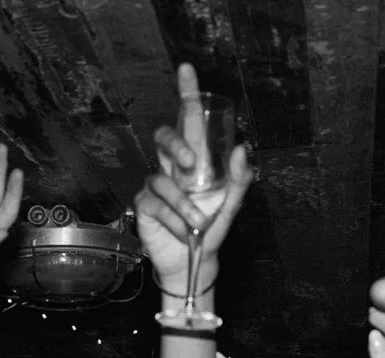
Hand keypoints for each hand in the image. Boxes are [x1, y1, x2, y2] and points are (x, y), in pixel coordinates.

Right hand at [134, 64, 254, 293]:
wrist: (195, 260)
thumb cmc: (211, 226)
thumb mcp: (231, 204)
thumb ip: (239, 179)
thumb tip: (240, 149)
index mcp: (195, 160)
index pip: (189, 120)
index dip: (187, 94)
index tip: (187, 70)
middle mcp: (172, 167)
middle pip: (164, 137)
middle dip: (175, 144)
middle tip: (190, 162)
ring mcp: (156, 185)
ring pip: (163, 180)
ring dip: (184, 204)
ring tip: (198, 223)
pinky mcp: (144, 205)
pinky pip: (157, 204)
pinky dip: (174, 219)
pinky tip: (184, 230)